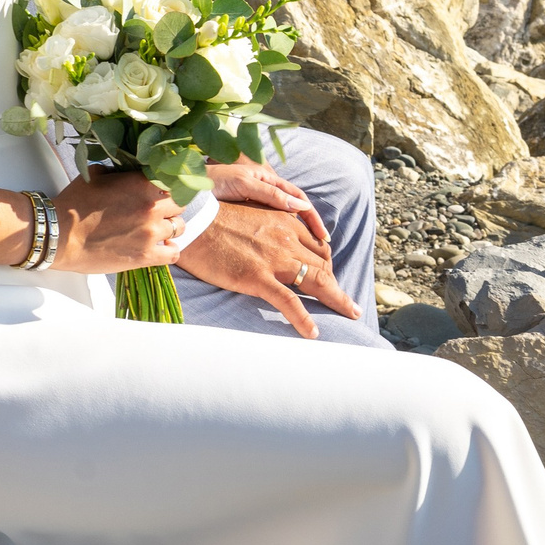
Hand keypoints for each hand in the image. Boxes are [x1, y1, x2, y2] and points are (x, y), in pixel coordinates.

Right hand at [51, 172, 186, 275]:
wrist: (59, 236)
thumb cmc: (74, 204)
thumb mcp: (98, 174)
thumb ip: (123, 171)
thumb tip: (135, 170)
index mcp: (142, 184)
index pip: (175, 179)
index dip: (172, 183)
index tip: (168, 187)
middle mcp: (151, 207)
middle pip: (180, 203)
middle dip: (170, 204)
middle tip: (158, 208)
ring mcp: (150, 233)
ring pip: (179, 227)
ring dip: (170, 226)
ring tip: (155, 228)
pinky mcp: (146, 257)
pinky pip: (174, 253)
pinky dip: (169, 249)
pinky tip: (159, 246)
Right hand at [176, 162, 361, 337]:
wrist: (193, 221)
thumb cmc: (217, 217)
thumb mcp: (253, 211)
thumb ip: (272, 222)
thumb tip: (282, 238)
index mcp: (286, 222)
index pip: (318, 246)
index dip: (327, 263)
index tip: (329, 277)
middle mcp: (287, 238)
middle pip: (324, 264)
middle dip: (337, 284)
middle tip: (346, 302)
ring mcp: (274, 259)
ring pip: (317, 281)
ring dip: (337, 300)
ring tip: (351, 314)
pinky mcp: (257, 277)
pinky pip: (288, 301)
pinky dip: (304, 319)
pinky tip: (313, 333)